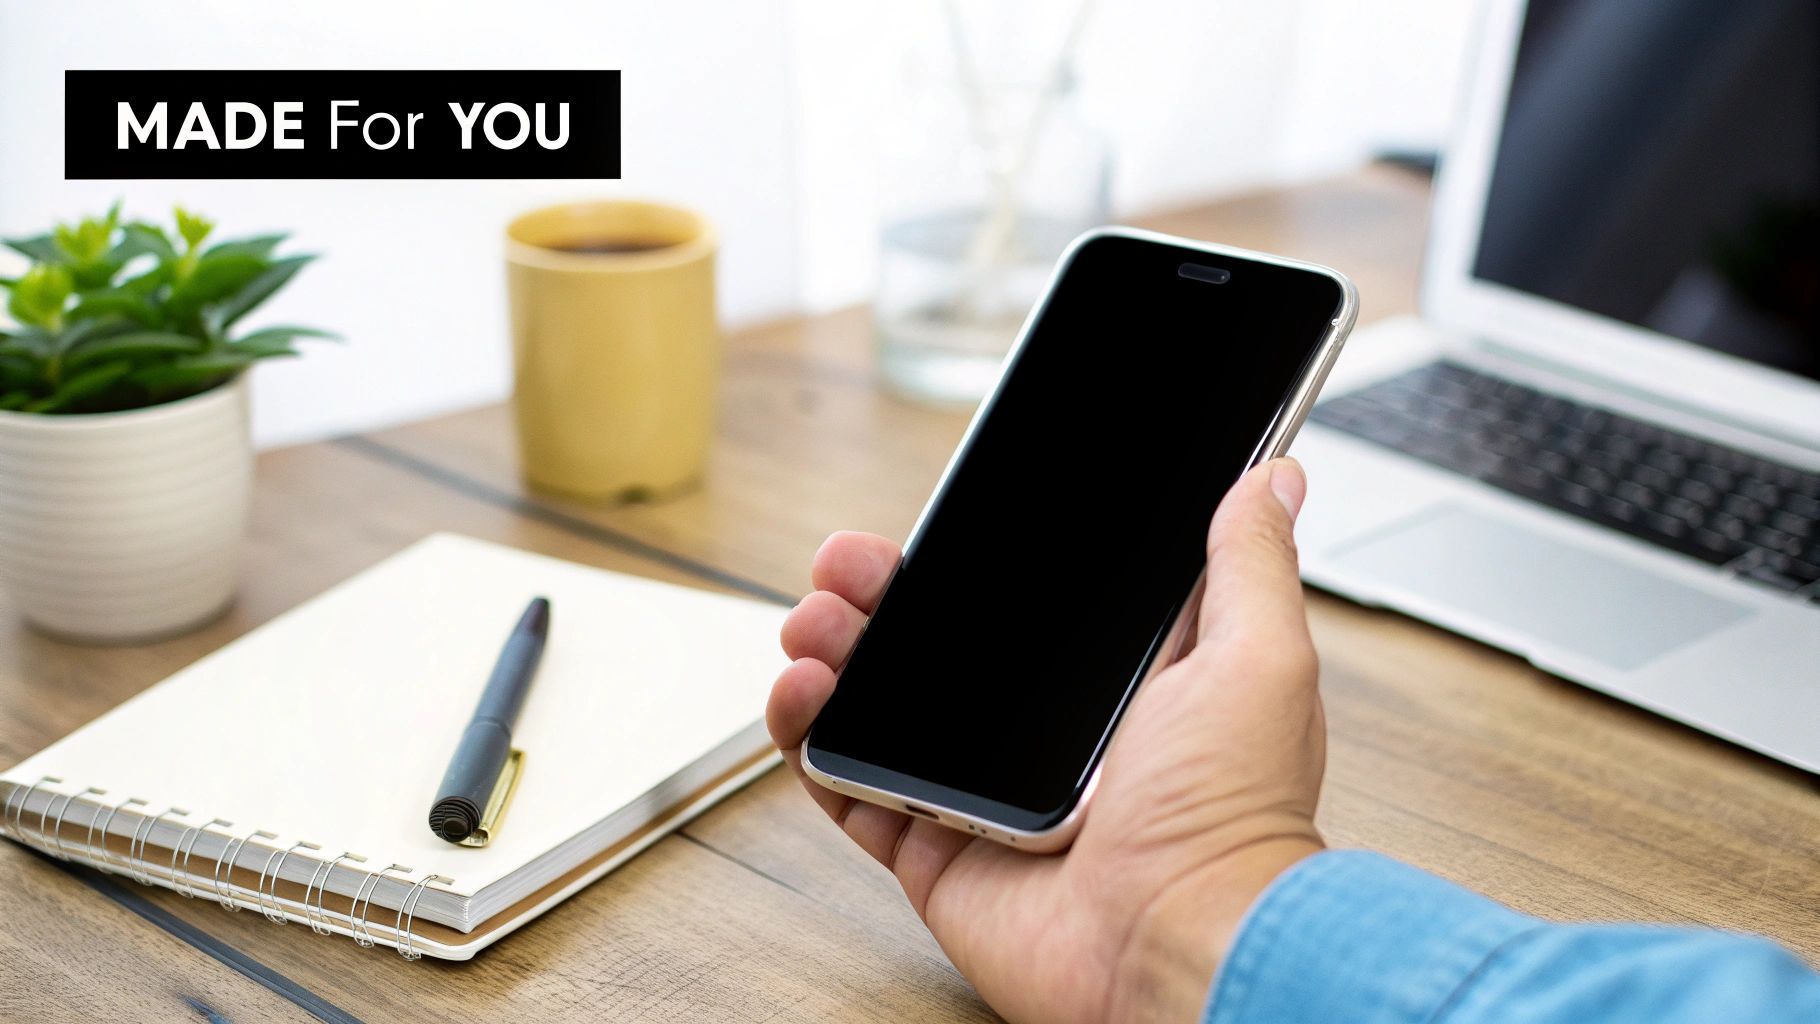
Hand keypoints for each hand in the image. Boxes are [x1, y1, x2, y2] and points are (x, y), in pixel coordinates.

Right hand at [767, 458, 1327, 1022]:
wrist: (1178, 943)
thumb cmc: (1233, 817)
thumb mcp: (1259, 660)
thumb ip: (1249, 564)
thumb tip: (1272, 480)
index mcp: (1116, 686)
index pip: (1026, 603)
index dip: (970, 561)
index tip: (932, 523)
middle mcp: (1045, 738)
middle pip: (936, 647)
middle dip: (879, 595)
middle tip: (848, 564)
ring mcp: (983, 795)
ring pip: (881, 710)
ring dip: (833, 655)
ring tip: (815, 624)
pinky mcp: (935, 852)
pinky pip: (852, 791)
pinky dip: (809, 743)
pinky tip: (802, 695)